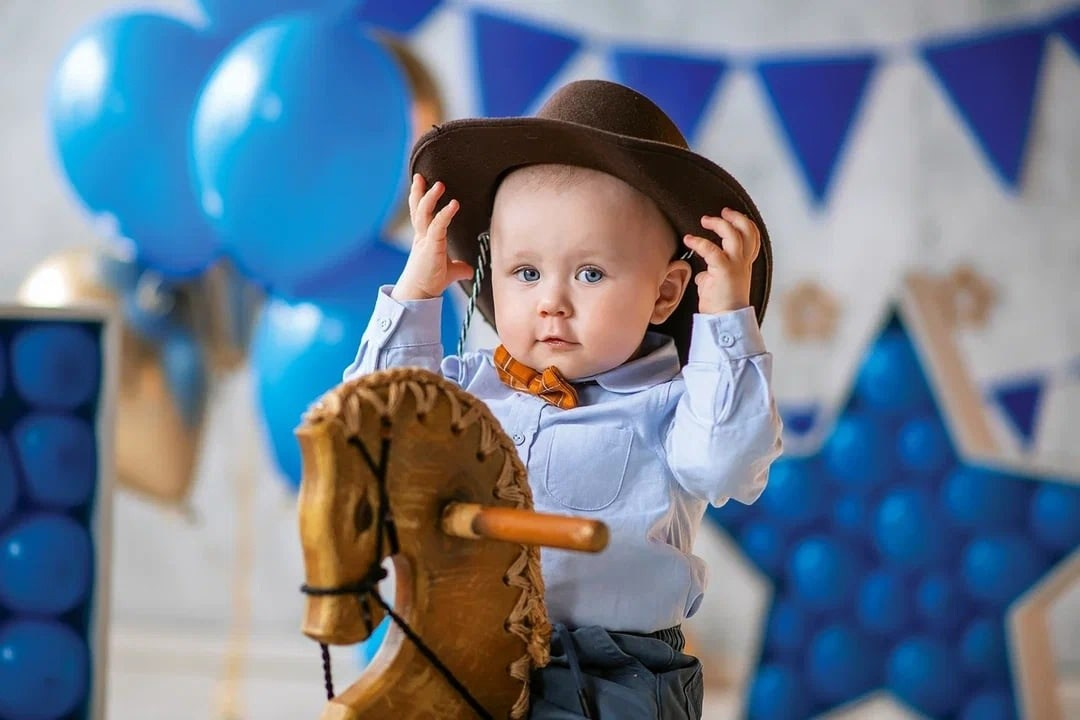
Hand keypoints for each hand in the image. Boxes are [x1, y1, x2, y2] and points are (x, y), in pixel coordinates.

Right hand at [391, 174, 473, 300]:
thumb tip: (468, 270)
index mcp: (424, 239)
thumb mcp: (449, 271)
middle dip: (418, 192)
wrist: (420, 293)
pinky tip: (453, 204)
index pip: (421, 214)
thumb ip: (458, 267)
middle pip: (417, 209)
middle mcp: (422, 237)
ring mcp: (425, 240)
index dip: (420, 198)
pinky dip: (445, 214)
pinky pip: (438, 226)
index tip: (421, 183)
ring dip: (430, 197)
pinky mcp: (431, 247)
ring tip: (438, 184)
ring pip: (424, 213)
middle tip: (420, 176)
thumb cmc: (430, 281)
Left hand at [683, 208, 760, 314]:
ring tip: (705, 220)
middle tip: (724, 212)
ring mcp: (735, 266)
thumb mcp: (717, 286)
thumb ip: (712, 276)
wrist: (724, 321)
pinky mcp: (723, 271)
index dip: (745, 225)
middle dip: (737, 218)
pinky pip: (712, 250)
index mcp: (743, 266)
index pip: (753, 240)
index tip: (733, 217)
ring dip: (720, 224)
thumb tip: (703, 275)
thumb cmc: (720, 306)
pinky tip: (689, 239)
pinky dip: (699, 242)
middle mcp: (742, 263)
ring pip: (734, 235)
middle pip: (748, 232)